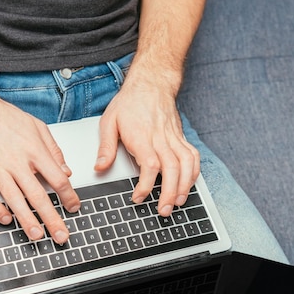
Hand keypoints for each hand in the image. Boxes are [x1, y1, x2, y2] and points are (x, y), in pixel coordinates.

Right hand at [0, 96, 79, 243]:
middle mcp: (16, 162)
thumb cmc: (5, 118)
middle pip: (38, 196)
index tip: (74, 207)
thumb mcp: (37, 127)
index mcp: (34, 150)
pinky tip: (7, 219)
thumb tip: (66, 171)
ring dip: (27, 220)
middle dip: (52, 218)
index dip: (69, 196)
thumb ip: (54, 150)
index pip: (57, 178)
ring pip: (15, 200)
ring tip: (37, 235)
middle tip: (61, 235)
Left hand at [96, 77, 199, 216]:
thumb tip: (99, 168)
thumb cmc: (129, 103)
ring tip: (178, 202)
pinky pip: (193, 156)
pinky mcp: (181, 137)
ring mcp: (174, 137)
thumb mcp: (109, 121)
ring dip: (185, 185)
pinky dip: (194, 173)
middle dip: (169, 193)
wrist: (151, 83)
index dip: (145, 185)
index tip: (138, 198)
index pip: (149, 165)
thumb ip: (105, 147)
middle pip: (171, 168)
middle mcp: (161, 138)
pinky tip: (188, 185)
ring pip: (186, 164)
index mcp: (141, 135)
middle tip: (163, 210)